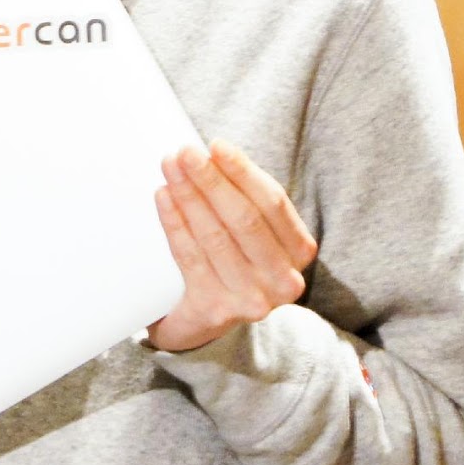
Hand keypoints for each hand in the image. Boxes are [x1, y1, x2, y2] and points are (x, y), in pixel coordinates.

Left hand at [145, 140, 317, 352]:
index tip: (216, 145)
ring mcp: (251, 300)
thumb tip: (210, 153)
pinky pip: (190, 257)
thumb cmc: (235, 260)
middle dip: (212, 180)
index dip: (243, 172)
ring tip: (170, 168)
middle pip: (244, 219)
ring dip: (189, 196)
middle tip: (186, 152)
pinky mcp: (216, 309)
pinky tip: (164, 197)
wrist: (208, 319)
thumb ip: (244, 198)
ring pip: (215, 236)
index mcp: (299, 251)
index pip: (273, 203)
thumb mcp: (254, 233)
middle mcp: (283, 280)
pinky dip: (175, 223)